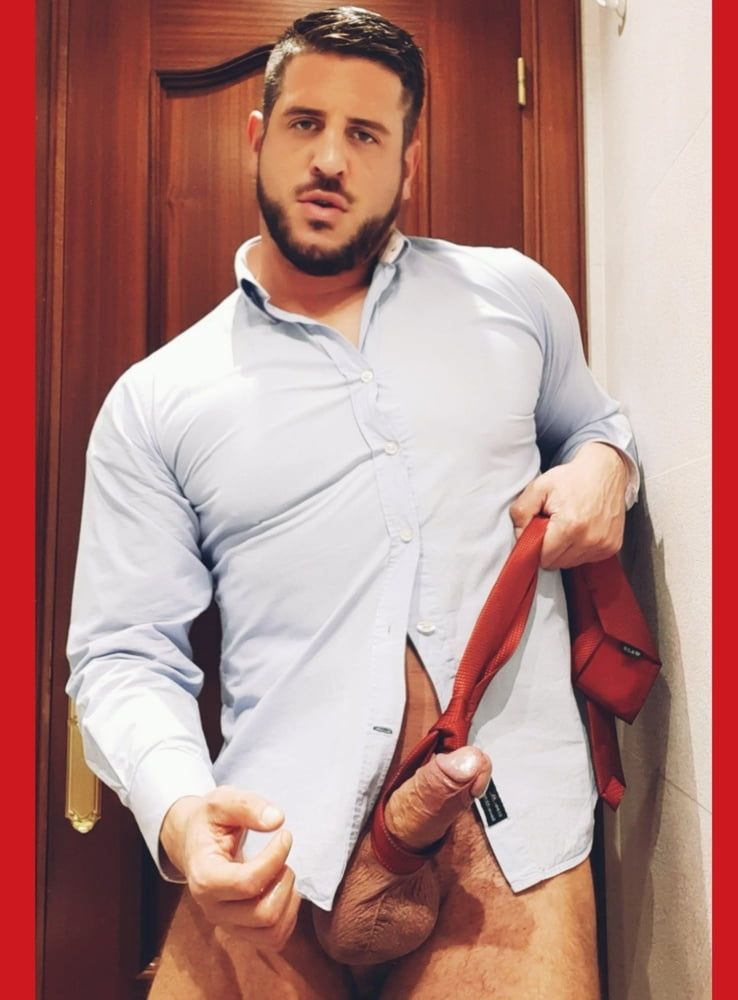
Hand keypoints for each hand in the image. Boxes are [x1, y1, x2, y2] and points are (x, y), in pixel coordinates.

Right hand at [160, 786, 301, 949]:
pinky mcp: (241, 930)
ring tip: (283, 872)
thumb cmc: (210, 821)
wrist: (195, 842)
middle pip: (263, 913)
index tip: (285, 835)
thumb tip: (277, 819)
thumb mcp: (222, 801)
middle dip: (284, 880)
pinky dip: (289, 916)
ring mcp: (227, 923)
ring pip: (272, 931)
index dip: (275, 858)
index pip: (247, 883)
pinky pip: (275, 939)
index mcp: (204, 877)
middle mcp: (212, 908)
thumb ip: (247, 806)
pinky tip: (283, 888)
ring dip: (289, 899)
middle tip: (283, 855)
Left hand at [510, 442, 627, 569]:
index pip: (543, 557)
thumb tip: (519, 537)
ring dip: (565, 550)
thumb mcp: (538, 487)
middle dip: (550, 548)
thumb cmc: (571, 478)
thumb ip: (521, 512)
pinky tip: (581, 529)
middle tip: (553, 525)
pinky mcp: (612, 546)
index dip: (536, 545)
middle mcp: (589, 539)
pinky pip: (587, 558)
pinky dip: (580, 548)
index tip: (539, 530)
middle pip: (557, 563)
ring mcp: (603, 544)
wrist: (604, 470)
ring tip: (568, 526)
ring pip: (572, 563)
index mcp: (569, 526)